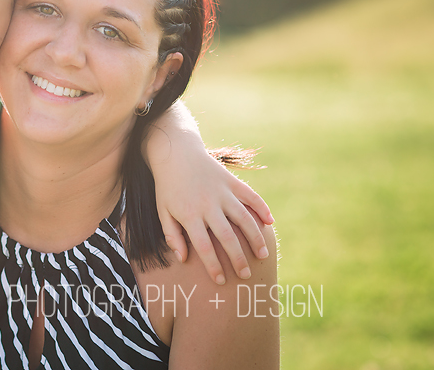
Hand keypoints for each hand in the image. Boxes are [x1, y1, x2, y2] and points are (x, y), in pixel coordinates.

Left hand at [144, 101, 273, 283]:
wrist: (175, 152)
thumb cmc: (167, 186)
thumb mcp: (162, 211)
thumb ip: (172, 235)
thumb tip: (184, 259)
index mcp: (189, 214)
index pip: (203, 247)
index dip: (213, 266)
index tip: (221, 281)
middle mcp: (208, 204)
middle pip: (227, 237)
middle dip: (238, 259)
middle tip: (246, 276)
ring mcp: (222, 192)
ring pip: (244, 218)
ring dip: (255, 238)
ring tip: (262, 255)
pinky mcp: (232, 181)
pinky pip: (251, 196)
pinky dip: (262, 208)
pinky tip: (270, 222)